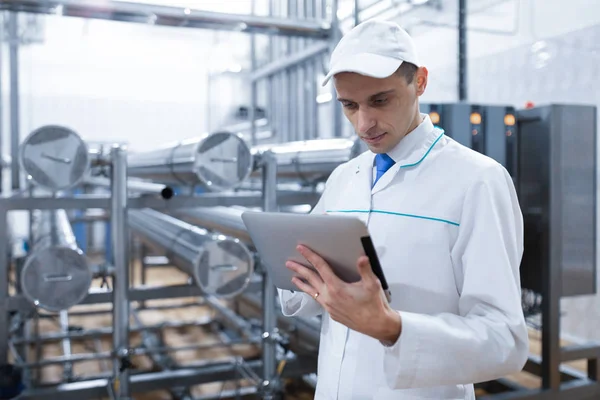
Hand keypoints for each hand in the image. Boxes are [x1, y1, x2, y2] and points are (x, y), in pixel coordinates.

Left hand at [286, 245, 401, 342]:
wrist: (376, 325)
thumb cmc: (374, 304)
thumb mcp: (372, 284)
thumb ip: (365, 269)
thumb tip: (361, 258)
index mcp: (336, 287)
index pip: (320, 267)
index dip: (310, 256)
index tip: (301, 249)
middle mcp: (329, 297)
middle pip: (310, 279)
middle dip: (299, 269)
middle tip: (289, 263)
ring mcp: (329, 306)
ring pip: (311, 292)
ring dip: (302, 284)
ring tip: (293, 278)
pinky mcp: (332, 313)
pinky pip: (318, 300)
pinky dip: (312, 293)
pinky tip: (312, 292)